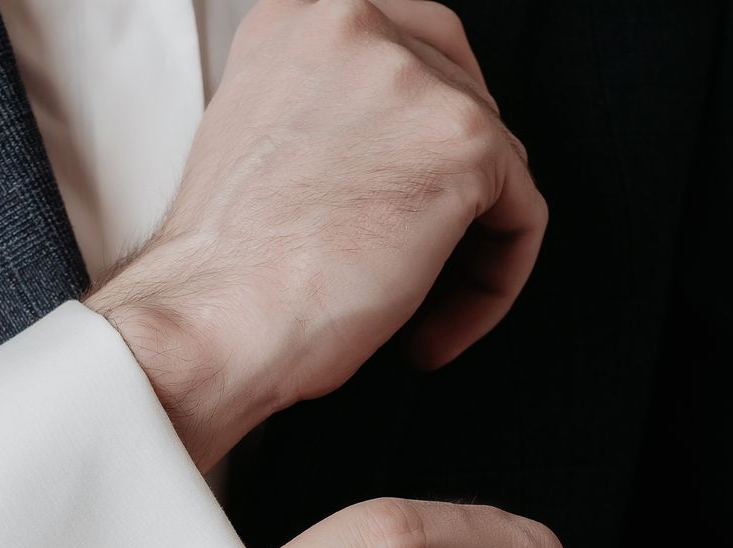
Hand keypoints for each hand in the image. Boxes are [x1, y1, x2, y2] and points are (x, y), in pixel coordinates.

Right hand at [84, 0, 545, 472]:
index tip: (398, 200)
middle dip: (454, 182)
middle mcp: (355, 23)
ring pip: (496, 160)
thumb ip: (327, 118)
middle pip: (462, 93)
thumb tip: (394, 154)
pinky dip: (492, 285)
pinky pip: (522, 217)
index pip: (404, 50)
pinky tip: (431, 331)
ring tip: (410, 312)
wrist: (210, 322)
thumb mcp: (260, 143)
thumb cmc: (223, 272)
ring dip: (465, 245)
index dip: (413, 137)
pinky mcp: (464, 142)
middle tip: (422, 253)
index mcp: (295, 21)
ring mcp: (415, 78)